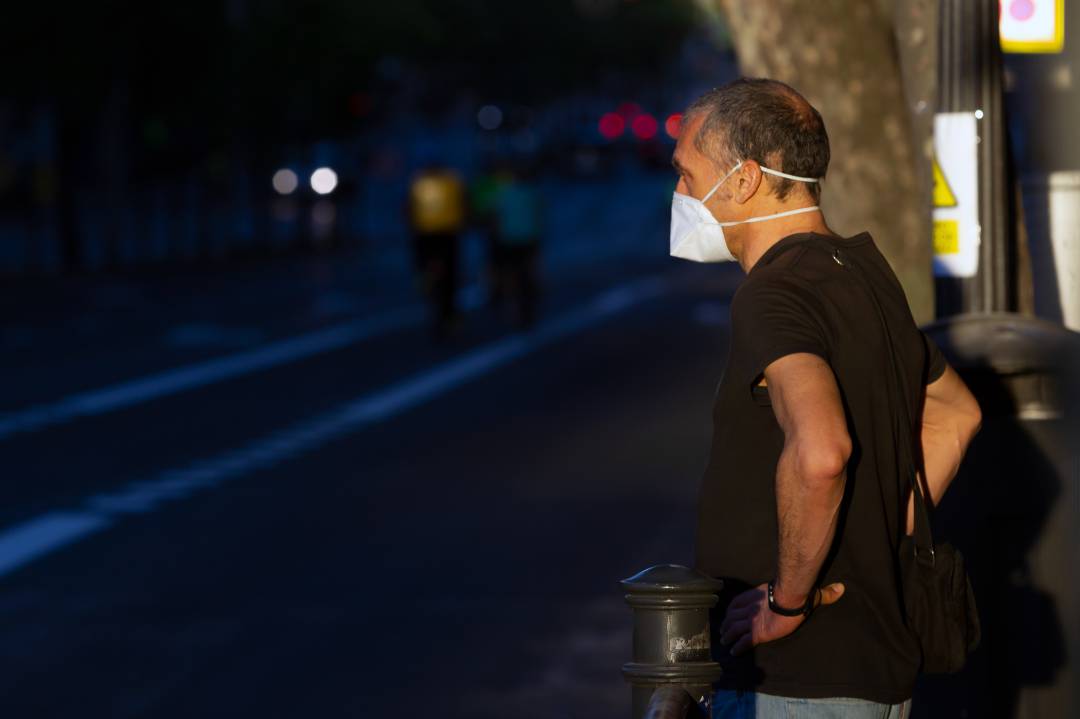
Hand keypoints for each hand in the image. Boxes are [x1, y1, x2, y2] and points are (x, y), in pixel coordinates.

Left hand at [718, 581, 844, 655]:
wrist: (791, 599)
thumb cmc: (798, 594)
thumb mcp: (807, 592)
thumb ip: (823, 593)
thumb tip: (841, 588)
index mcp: (756, 597)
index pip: (738, 602)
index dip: (732, 609)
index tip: (729, 614)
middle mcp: (750, 608)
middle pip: (732, 617)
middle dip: (727, 625)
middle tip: (723, 632)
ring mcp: (752, 620)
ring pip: (734, 629)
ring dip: (728, 636)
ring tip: (725, 643)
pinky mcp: (756, 633)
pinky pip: (743, 641)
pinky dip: (738, 647)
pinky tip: (735, 652)